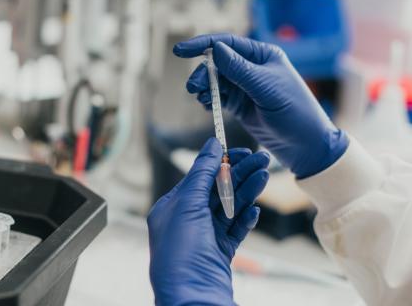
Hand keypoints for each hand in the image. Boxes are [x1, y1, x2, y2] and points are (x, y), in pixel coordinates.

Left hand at [148, 138, 269, 305]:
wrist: (191, 297)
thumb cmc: (180, 252)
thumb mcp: (187, 205)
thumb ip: (201, 173)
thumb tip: (211, 145)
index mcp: (171, 208)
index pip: (198, 177)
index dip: (220, 162)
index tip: (240, 150)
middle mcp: (186, 221)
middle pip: (216, 190)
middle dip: (239, 174)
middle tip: (263, 159)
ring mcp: (203, 238)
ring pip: (228, 208)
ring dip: (246, 192)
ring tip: (265, 177)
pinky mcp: (219, 253)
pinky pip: (234, 230)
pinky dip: (245, 219)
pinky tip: (255, 210)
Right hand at [173, 34, 348, 177]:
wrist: (306, 146)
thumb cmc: (296, 113)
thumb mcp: (267, 89)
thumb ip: (240, 70)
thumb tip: (216, 49)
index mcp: (263, 55)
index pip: (228, 43)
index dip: (203, 44)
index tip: (180, 50)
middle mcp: (252, 68)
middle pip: (218, 63)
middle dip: (202, 73)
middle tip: (193, 88)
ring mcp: (245, 87)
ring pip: (215, 80)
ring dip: (204, 87)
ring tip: (200, 98)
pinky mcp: (240, 105)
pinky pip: (219, 97)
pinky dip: (209, 100)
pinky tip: (206, 106)